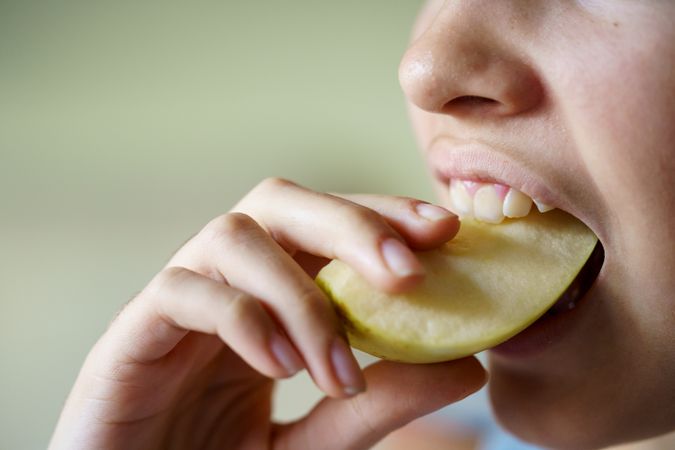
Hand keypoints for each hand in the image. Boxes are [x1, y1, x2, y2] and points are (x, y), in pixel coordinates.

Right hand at [50, 178, 486, 449]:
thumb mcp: (323, 436)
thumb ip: (381, 402)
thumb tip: (468, 364)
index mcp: (268, 294)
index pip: (326, 227)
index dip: (383, 215)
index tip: (445, 230)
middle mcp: (225, 281)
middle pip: (280, 202)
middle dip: (350, 224)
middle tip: (407, 272)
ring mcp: (177, 301)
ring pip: (233, 237)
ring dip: (298, 294)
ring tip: (335, 367)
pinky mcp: (131, 335)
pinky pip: (182, 292)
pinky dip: (243, 320)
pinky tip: (280, 368)